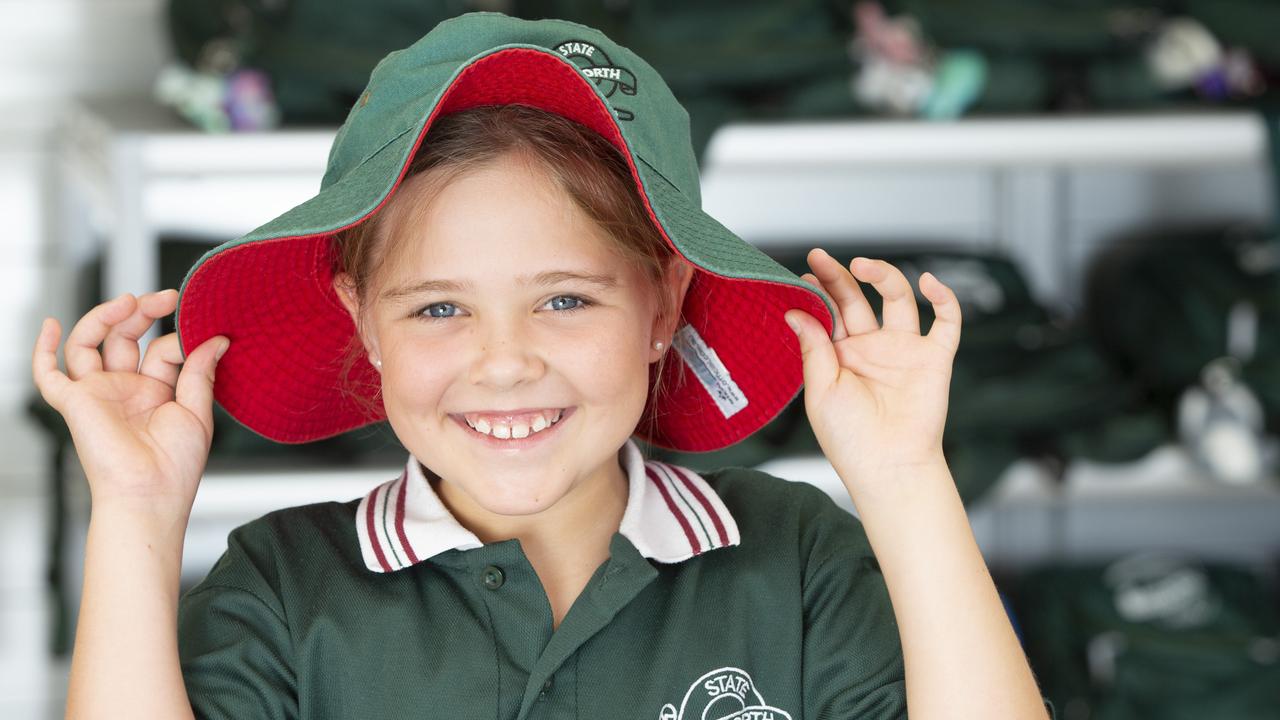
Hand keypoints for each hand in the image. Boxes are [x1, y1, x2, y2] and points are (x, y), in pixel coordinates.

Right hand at [31, 291, 228, 514]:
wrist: (151, 493)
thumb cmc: (176, 465)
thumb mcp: (197, 411)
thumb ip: (201, 372)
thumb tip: (218, 338)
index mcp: (156, 391)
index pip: (162, 349)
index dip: (179, 338)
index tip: (206, 333)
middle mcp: (125, 388)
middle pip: (124, 337)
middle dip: (142, 312)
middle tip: (165, 297)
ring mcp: (98, 393)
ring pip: (89, 343)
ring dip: (105, 317)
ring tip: (129, 301)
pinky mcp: (74, 403)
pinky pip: (47, 374)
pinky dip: (44, 349)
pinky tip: (53, 324)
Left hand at [784, 249, 960, 494]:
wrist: (888, 467)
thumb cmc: (850, 439)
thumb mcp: (820, 390)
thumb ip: (813, 348)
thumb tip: (795, 310)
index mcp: (840, 357)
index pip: (829, 313)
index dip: (818, 292)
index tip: (802, 276)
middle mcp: (871, 348)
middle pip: (857, 300)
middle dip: (839, 277)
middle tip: (820, 258)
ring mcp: (903, 350)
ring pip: (898, 299)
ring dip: (883, 276)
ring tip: (862, 265)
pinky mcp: (934, 358)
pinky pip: (946, 321)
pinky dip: (944, 298)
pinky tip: (928, 283)